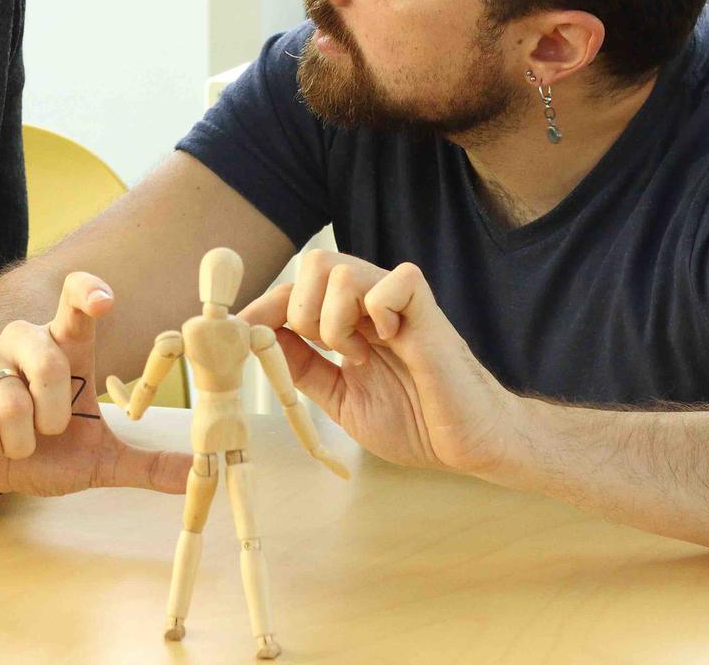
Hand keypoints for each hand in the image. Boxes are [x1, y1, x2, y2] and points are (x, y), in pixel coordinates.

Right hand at [0, 273, 192, 496]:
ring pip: (10, 394)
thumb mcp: (98, 462)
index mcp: (63, 350)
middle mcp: (22, 344)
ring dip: (20, 438)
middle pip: (48, 357)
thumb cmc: (43, 452)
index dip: (87, 293)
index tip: (104, 301)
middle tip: (50, 432)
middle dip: (54, 410)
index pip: (74, 302)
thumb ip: (147, 464)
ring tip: (18, 446)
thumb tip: (202, 475)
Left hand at [240, 251, 518, 475]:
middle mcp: (368, 304)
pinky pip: (394, 280)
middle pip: (313, 263)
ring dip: (333, 317)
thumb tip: (260, 342)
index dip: (263, 307)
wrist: (468, 445)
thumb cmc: (414, 422)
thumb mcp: (341, 399)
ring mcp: (397, 303)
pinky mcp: (427, 309)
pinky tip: (389, 341)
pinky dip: (378, 311)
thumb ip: (305, 369)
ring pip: (340, 267)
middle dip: (299, 309)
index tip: (241, 333)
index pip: (294, 291)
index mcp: (347, 321)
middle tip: (325, 350)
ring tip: (357, 354)